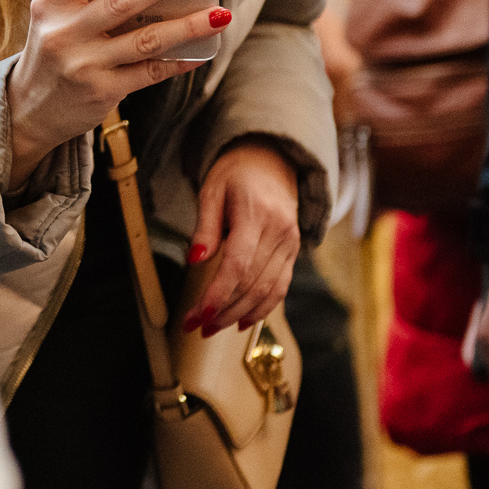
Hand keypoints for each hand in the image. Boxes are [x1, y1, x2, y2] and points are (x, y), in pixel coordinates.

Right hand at [6, 0, 230, 185]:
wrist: (29, 110)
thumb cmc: (54, 50)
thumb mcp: (55, 19)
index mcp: (49, 4)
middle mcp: (63, 33)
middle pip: (121, 1)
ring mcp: (83, 65)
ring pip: (145, 39)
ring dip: (187, 25)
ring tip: (219, 13)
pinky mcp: (102, 92)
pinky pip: (150, 72)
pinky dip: (179, 60)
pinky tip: (201, 51)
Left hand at [183, 139, 299, 336]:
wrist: (272, 161)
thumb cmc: (235, 174)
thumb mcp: (211, 191)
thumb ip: (205, 227)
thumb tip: (194, 260)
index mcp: (256, 214)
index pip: (238, 264)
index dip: (218, 293)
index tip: (198, 314)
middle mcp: (280, 232)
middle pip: (252, 282)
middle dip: (223, 310)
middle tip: (197, 326)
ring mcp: (291, 243)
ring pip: (268, 290)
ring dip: (240, 314)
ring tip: (213, 327)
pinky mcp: (294, 252)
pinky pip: (281, 287)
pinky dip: (262, 308)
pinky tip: (242, 321)